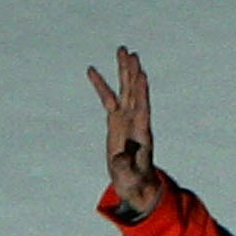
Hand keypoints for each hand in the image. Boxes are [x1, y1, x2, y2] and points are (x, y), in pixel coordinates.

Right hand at [88, 44, 161, 218]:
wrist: (136, 183)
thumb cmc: (135, 181)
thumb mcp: (130, 176)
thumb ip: (126, 167)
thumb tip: (120, 158)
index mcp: (141, 133)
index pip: (142, 107)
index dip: (142, 91)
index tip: (141, 73)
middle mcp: (135, 121)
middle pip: (134, 92)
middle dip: (132, 73)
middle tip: (129, 52)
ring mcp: (126, 119)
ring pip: (124, 90)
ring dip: (123, 71)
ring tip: (121, 51)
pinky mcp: (115, 121)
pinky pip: (108, 99)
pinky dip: (101, 85)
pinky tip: (92, 71)